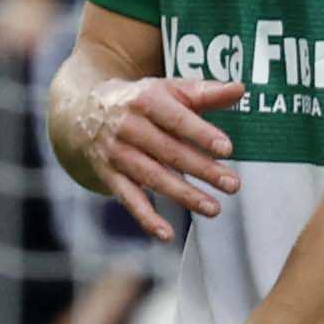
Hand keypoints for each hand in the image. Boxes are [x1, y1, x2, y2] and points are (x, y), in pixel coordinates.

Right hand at [84, 68, 241, 237]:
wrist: (82, 112)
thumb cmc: (140, 101)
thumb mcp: (168, 90)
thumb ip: (205, 92)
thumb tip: (241, 89)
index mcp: (145, 100)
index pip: (176, 119)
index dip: (200, 133)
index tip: (227, 148)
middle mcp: (128, 127)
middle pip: (169, 151)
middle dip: (203, 169)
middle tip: (232, 184)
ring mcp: (116, 153)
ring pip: (153, 177)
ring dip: (184, 195)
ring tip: (214, 208)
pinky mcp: (109, 176)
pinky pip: (129, 198)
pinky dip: (146, 218)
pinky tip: (167, 234)